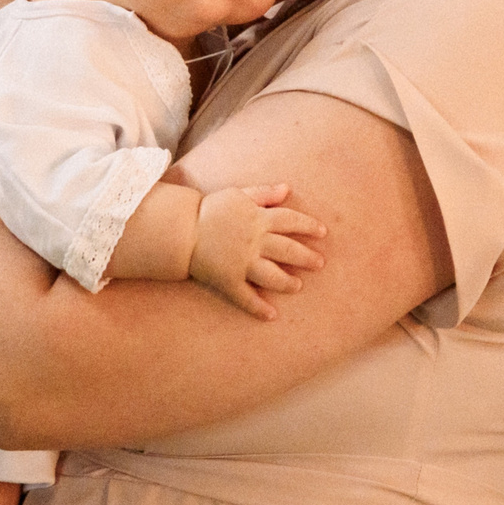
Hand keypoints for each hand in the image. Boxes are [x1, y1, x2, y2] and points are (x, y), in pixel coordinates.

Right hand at [187, 183, 325, 320]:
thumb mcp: (238, 195)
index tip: (322, 233)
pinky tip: (271, 315)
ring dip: (287, 282)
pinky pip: (246, 297)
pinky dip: (258, 308)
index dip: (308, 226)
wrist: (181, 230)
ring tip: (297, 286)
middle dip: (306, 257)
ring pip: (271, 275)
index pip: (290, 221)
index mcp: (257, 218)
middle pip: (287, 249)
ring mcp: (241, 263)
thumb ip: (264, 193)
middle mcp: (254, 241)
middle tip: (320, 264)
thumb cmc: (210, 210)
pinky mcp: (228, 280)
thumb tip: (287, 189)